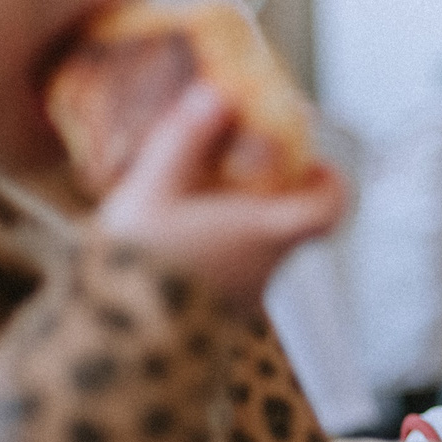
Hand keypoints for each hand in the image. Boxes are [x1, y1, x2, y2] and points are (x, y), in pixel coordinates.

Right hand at [95, 84, 345, 308]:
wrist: (111, 347)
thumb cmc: (139, 260)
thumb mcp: (153, 189)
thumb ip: (185, 140)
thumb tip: (217, 93)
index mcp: (268, 232)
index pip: (331, 207)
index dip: (329, 181)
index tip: (312, 162)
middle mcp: (267, 269)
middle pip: (289, 226)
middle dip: (269, 198)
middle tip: (233, 175)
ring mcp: (243, 301)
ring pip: (256, 253)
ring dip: (236, 228)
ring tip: (187, 207)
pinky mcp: (214, 324)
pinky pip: (228, 279)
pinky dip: (215, 257)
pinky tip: (168, 248)